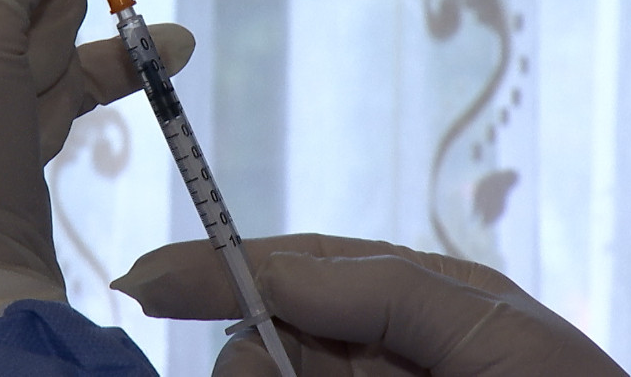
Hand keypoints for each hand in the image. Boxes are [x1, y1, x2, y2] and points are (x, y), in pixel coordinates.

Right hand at [111, 234, 626, 375]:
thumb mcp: (487, 328)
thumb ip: (377, 289)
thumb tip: (263, 277)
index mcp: (401, 296)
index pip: (289, 264)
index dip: (214, 265)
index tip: (143, 280)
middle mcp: (366, 348)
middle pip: (265, 334)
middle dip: (257, 352)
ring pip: (265, 373)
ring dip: (268, 374)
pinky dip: (271, 376)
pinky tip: (291, 372)